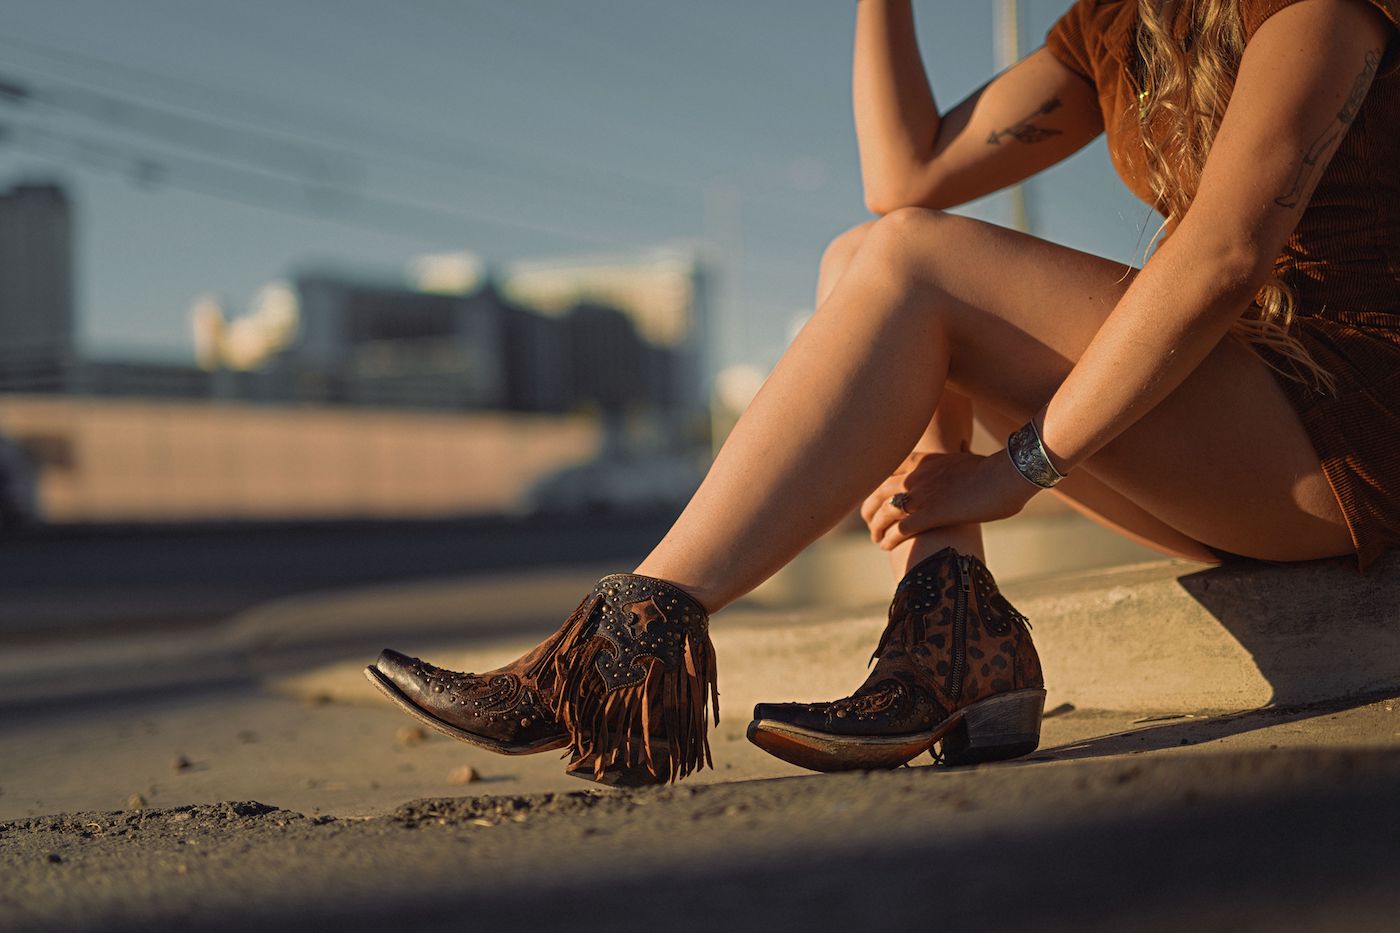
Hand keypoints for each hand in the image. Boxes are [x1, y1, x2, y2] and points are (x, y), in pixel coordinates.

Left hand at [860, 448, 1039, 549]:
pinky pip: (900, 529)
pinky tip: (886, 548)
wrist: (1008, 474)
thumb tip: (955, 478)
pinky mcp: (932, 514)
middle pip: (878, 491)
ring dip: (876, 528)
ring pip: (884, 512)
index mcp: (923, 460)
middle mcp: (916, 476)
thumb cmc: (996, 471)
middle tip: (869, 523)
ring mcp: (922, 495)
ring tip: (876, 540)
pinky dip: (889, 539)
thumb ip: (949, 470)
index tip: (876, 500)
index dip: (876, 488)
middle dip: (869, 509)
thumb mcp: (963, 462)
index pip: (887, 471)